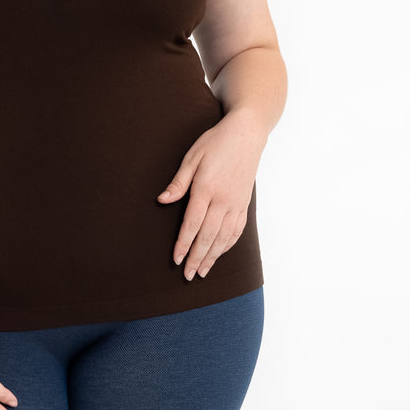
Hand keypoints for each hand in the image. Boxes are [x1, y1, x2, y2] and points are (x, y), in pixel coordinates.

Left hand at [157, 111, 265, 279]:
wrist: (246, 134)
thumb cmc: (215, 142)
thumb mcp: (192, 157)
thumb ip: (178, 182)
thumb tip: (162, 200)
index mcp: (206, 188)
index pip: (193, 223)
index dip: (184, 243)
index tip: (177, 259)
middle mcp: (223, 200)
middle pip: (208, 235)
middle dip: (197, 257)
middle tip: (188, 275)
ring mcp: (236, 203)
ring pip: (224, 237)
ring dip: (213, 256)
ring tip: (203, 271)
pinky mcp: (245, 203)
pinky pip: (237, 230)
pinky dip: (228, 245)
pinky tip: (219, 253)